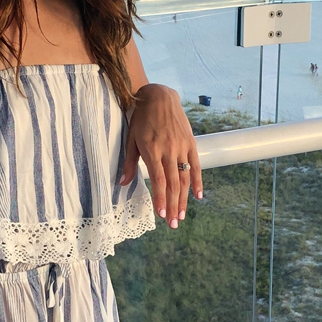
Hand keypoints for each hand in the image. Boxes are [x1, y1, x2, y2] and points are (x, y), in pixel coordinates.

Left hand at [120, 83, 201, 226]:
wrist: (159, 97)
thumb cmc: (141, 119)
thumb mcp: (131, 139)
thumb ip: (130, 163)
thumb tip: (122, 184)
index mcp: (152, 150)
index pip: (158, 179)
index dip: (160, 198)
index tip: (162, 215)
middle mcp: (168, 150)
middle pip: (173, 183)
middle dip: (172, 205)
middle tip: (173, 224)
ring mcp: (181, 147)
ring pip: (185, 178)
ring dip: (183, 198)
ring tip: (182, 215)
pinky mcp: (190, 143)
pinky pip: (196, 166)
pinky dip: (198, 182)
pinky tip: (198, 196)